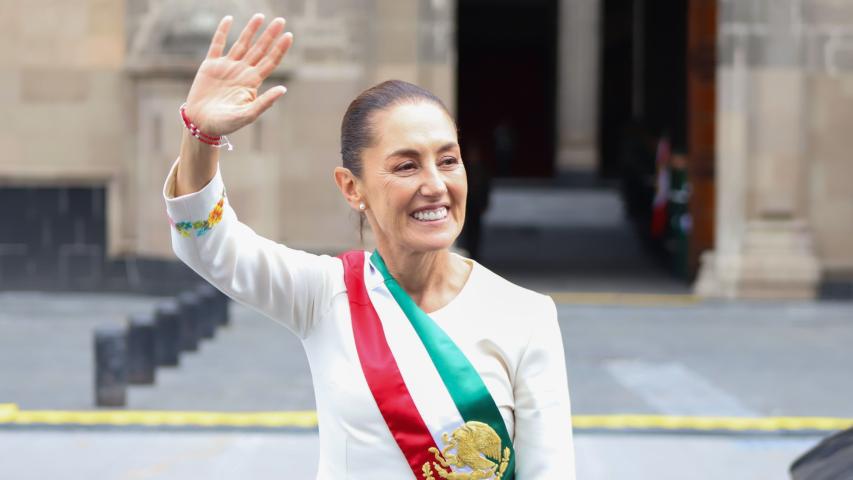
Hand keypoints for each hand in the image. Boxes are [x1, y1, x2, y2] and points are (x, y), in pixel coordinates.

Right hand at [184, 14, 293, 136]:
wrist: (201, 124)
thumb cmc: (226, 124)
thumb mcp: (247, 115)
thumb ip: (265, 102)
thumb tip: (283, 89)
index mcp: (252, 83)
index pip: (270, 62)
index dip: (279, 49)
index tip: (289, 36)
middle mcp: (242, 72)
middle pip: (259, 49)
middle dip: (270, 35)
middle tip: (281, 21)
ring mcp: (227, 67)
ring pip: (241, 44)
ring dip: (251, 30)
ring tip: (260, 16)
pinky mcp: (210, 65)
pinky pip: (217, 44)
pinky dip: (222, 31)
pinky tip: (229, 19)